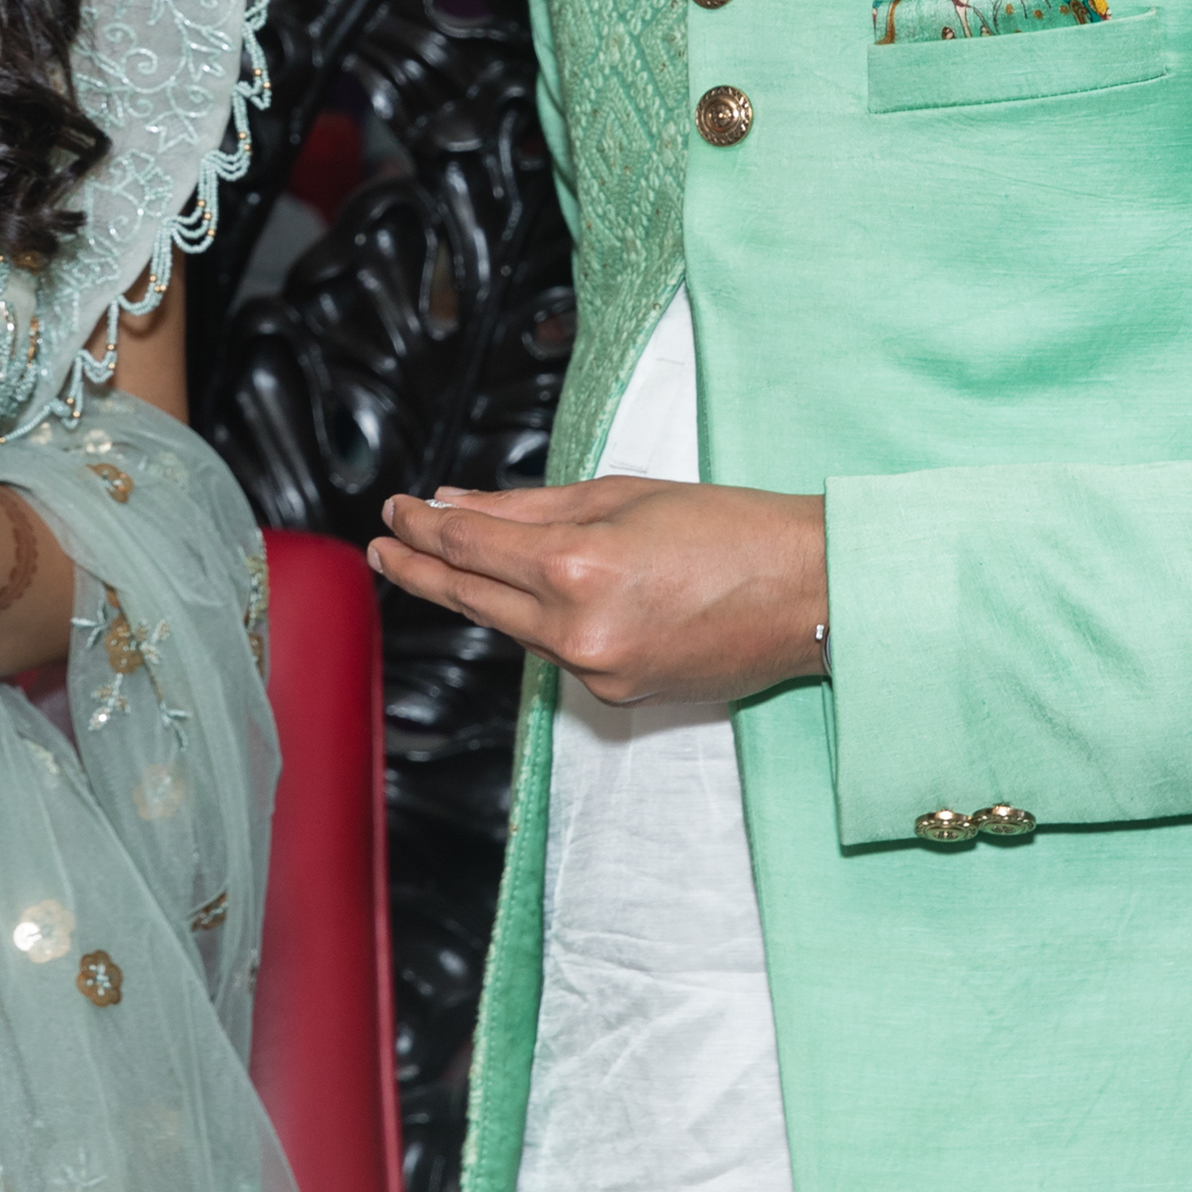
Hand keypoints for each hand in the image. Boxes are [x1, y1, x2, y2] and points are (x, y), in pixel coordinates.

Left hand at [368, 476, 830, 705]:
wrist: (809, 593)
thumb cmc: (728, 527)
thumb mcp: (621, 495)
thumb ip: (528, 505)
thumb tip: (453, 501)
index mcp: (577, 565)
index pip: (469, 545)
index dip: (422, 525)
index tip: (394, 508)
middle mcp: (577, 629)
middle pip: (470, 598)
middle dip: (419, 568)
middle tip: (381, 544)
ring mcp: (596, 671)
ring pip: (511, 629)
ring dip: (475, 595)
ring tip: (438, 562)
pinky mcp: (617, 696)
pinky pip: (555, 652)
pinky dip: (537, 622)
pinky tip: (529, 598)